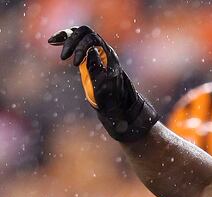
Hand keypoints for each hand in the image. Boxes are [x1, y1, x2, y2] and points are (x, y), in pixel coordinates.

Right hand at [48, 25, 157, 142]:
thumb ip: (96, 67)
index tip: (74, 64)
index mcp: (108, 55)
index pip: (93, 39)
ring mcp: (94, 52)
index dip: (80, 48)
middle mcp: (102, 50)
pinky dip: (64, 39)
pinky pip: (76, 42)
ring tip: (52, 41)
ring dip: (66, 36)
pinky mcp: (87, 57)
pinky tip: (52, 42)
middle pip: (85, 33)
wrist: (116, 104)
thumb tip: (90, 49)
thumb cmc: (111, 97)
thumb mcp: (103, 85)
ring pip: (79, 34)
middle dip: (71, 41)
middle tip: (64, 57)